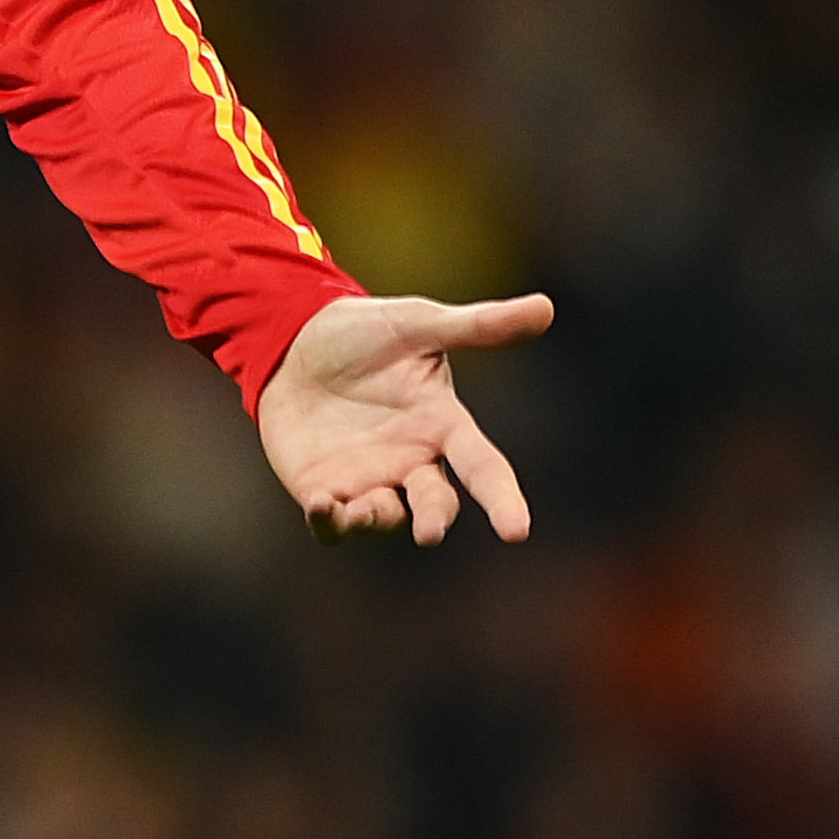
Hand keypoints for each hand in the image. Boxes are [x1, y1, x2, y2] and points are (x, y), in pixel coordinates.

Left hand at [257, 292, 552, 545]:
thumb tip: (546, 306)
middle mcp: (412, 462)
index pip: (483, 468)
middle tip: (430, 532)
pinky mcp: (324, 489)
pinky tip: (321, 505)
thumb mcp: (418, 325)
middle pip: (435, 502)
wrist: (292, 340)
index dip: (502, 500)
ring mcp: (369, 480)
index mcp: (443, 426)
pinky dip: (329, 522)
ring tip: (362, 508)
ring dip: (376, 519)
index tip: (516, 532)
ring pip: (384, 519)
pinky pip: (332, 523)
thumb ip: (477, 326)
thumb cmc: (364, 333)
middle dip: (435, 518)